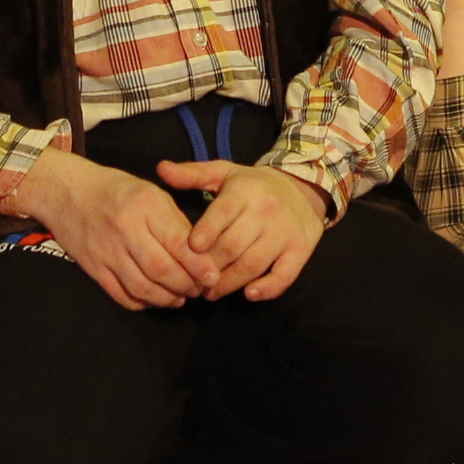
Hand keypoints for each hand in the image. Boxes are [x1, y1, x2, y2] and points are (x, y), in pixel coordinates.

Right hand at [9, 146, 204, 310]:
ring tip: (180, 296)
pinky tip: (155, 298)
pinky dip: (143, 302)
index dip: (199, 265)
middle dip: (186, 285)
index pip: (178, 241)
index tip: (213, 277)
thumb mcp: (151, 193)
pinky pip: (121, 294)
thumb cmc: (116, 189)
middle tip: (199, 289)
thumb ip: (174, 222)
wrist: (67, 191)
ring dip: (167, 298)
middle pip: (161, 269)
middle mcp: (125, 228)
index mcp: (145, 204)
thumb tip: (200, 254)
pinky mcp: (93, 268)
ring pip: (143, 287)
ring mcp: (106, 251)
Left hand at [152, 159, 328, 299]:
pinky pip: (284, 275)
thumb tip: (161, 169)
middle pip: (234, 245)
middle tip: (193, 281)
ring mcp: (285, 232)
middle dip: (211, 266)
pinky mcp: (300, 250)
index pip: (223, 212)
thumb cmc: (253, 185)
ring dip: (230, 283)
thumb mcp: (224, 172)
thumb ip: (192, 174)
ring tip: (211, 293)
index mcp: (244, 191)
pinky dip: (267, 289)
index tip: (191, 248)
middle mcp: (266, 211)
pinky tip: (249, 294)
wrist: (302, 188)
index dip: (207, 231)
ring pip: (254, 264)